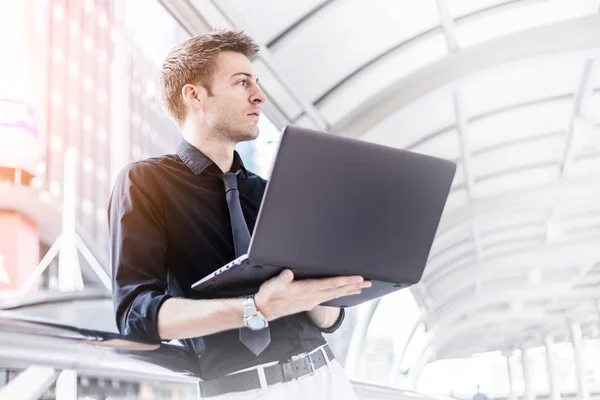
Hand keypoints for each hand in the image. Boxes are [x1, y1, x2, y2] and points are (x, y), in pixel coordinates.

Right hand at [254, 269, 371, 320]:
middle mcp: (312, 297)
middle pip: (337, 290)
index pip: (330, 284)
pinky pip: (329, 298)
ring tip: (361, 287)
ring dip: (349, 290)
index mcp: (307, 290)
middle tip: (368, 283)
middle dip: (354, 286)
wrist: (263, 310)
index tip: (358, 278)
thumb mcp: (273, 284)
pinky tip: (343, 294)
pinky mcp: (309, 303)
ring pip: (335, 295)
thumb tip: (288, 274)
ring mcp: (312, 301)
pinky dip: (339, 294)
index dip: (345, 281)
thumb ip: (282, 279)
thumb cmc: (269, 295)